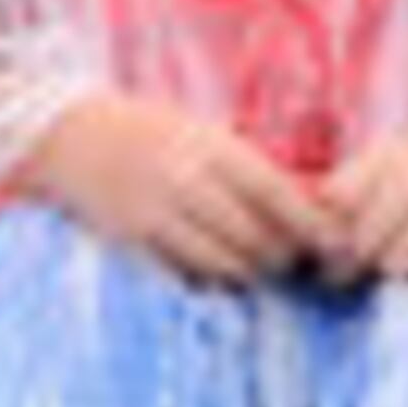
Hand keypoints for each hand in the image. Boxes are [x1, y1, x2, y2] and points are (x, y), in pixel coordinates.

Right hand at [32, 90, 330, 285]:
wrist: (71, 136)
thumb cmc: (148, 129)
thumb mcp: (201, 131)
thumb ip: (246, 163)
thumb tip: (307, 197)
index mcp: (208, 146)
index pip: (273, 192)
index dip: (310, 222)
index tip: (335, 240)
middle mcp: (184, 180)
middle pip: (253, 235)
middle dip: (282, 255)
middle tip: (295, 259)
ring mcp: (155, 214)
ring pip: (222, 262)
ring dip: (249, 271)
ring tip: (259, 266)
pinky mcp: (133, 241)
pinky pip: (185, 273)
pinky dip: (209, 277)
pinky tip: (217, 269)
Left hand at [309, 103, 407, 285]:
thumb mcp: (399, 153)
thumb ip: (353, 188)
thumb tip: (311, 240)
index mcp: (388, 156)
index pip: (333, 198)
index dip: (323, 229)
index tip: (322, 242)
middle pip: (359, 245)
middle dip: (355, 260)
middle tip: (359, 264)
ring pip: (396, 265)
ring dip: (397, 268)